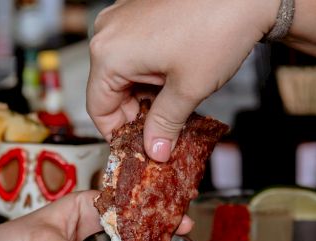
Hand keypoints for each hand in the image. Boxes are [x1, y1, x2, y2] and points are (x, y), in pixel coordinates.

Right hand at [87, 0, 277, 161]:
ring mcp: (123, 19)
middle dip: (135, 115)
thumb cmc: (218, 28)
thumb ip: (165, 125)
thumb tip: (155, 151)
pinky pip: (135, 55)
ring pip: (124, 74)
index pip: (98, 108)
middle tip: (161, 132)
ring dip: (145, 97)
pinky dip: (150, 75)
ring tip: (173, 107)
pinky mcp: (139, 14)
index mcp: (109, 53)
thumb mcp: (188, 90)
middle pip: (110, 91)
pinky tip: (173, 84)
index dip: (117, 134)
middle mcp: (109, 32)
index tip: (137, 148)